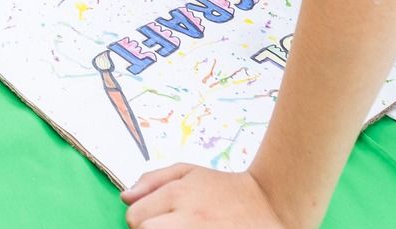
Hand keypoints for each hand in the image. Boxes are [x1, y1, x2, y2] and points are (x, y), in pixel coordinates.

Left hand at [123, 167, 286, 227]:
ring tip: (181, 228)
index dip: (143, 219)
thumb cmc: (226, 190)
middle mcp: (188, 218)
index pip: (135, 217)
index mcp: (178, 194)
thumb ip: (153, 180)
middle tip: (168, 225)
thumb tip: (125, 197)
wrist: (270, 206)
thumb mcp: (189, 172)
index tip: (158, 218)